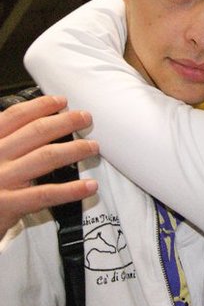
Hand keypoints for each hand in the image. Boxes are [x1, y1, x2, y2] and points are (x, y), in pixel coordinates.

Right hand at [0, 96, 98, 238]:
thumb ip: (8, 142)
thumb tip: (40, 123)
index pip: (15, 117)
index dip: (40, 106)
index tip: (61, 101)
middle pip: (35, 132)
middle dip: (65, 122)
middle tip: (86, 117)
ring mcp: (1, 180)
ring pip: (45, 157)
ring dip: (74, 149)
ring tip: (93, 146)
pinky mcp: (8, 204)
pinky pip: (45, 194)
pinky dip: (71, 190)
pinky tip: (90, 186)